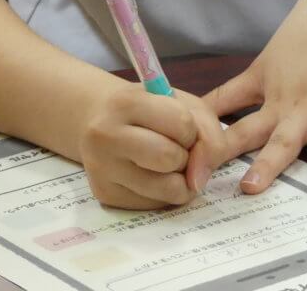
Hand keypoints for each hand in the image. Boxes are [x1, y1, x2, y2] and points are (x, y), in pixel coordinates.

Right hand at [79, 85, 227, 209]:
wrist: (99, 117)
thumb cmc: (149, 109)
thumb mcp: (183, 104)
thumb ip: (207, 134)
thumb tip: (199, 181)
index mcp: (127, 102)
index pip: (182, 124)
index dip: (191, 129)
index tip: (180, 127)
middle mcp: (106, 135)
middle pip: (170, 158)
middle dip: (184, 155)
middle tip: (174, 146)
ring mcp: (101, 167)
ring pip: (167, 189)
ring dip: (179, 179)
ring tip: (166, 163)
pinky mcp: (105, 195)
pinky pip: (155, 205)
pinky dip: (164, 193)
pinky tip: (151, 175)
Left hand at [204, 0, 306, 196]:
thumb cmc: (299, 37)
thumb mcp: (260, 66)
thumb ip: (230, 94)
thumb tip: (194, 111)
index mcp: (272, 100)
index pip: (239, 129)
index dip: (217, 150)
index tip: (196, 172)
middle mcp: (300, 107)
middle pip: (280, 140)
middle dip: (266, 164)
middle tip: (250, 188)